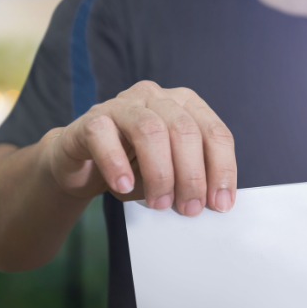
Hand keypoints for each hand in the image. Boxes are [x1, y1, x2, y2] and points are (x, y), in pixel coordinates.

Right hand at [41, 80, 235, 216]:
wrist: (85, 166)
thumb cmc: (135, 168)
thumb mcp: (171, 174)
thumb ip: (191, 181)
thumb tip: (211, 203)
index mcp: (186, 106)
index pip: (215, 133)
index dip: (222, 169)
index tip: (220, 204)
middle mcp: (158, 97)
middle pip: (185, 131)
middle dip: (192, 176)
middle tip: (190, 209)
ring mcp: (123, 104)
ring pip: (150, 130)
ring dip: (160, 173)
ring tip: (159, 203)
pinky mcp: (92, 119)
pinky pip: (104, 136)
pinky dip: (116, 163)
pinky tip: (123, 186)